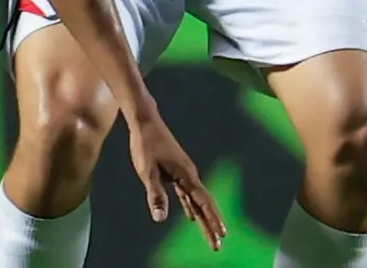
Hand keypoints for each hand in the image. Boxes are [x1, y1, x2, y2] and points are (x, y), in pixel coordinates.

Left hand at [125, 109, 225, 250]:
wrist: (145, 121)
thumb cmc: (145, 145)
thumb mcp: (147, 172)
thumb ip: (155, 195)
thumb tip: (160, 218)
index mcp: (186, 175)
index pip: (203, 202)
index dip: (212, 220)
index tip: (221, 235)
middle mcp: (189, 175)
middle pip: (204, 204)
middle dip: (211, 225)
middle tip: (218, 245)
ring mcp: (184, 173)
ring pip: (197, 201)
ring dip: (203, 218)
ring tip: (211, 235)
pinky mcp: (176, 171)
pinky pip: (187, 194)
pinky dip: (191, 206)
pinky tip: (191, 217)